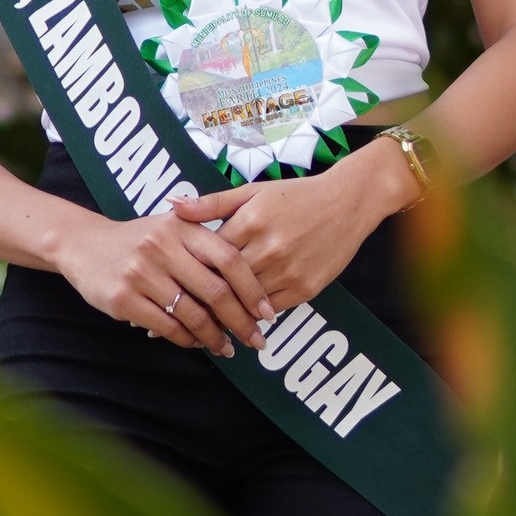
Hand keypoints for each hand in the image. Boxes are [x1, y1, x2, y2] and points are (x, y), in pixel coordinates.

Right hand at [57, 206, 275, 356]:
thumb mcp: (173, 227)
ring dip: (214, 337)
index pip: (229, 258)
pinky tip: (196, 343)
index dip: (252, 289)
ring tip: (227, 348)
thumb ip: (207, 245)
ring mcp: (141, 273)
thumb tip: (252, 283)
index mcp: (182, 227)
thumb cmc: (141, 239)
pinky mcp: (123, 299)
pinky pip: (167, 327)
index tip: (267, 313)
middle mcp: (163, 247)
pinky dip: (187, 339)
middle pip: (215, 291)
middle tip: (256, 340)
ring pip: (192, 314)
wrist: (85, 244)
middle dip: (241, 321)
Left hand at [169, 140, 411, 311]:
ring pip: (246, 302)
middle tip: (174, 314)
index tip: (168, 285)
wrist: (347, 202)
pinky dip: (253, 316)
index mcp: (249, 221)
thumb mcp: (252, 192)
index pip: (208, 255)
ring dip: (225, 314)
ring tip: (200, 324)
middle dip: (201, 298)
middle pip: (223, 283)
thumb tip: (172, 205)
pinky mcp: (306, 288)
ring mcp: (288, 271)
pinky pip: (271, 310)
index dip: (187, 271)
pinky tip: (238, 321)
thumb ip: (211, 203)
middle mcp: (267, 248)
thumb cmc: (295, 195)